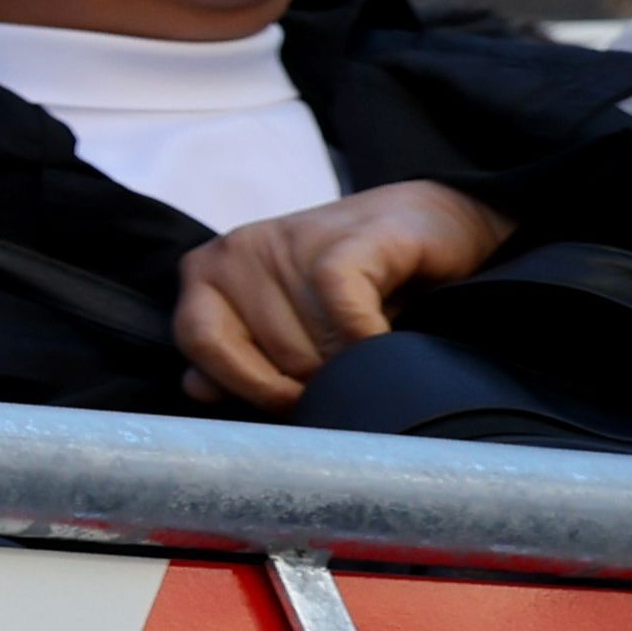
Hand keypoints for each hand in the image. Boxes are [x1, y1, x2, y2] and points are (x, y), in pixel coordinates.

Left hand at [174, 181, 507, 409]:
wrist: (434, 227)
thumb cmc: (352, 292)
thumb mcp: (287, 330)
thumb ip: (238, 358)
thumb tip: (198, 388)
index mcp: (208, 274)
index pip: (199, 342)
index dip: (247, 384)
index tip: (292, 403)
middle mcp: (237, 249)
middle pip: (265, 352)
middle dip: (311, 381)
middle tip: (347, 374)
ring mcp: (290, 237)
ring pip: (305, 337)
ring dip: (346, 363)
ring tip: (370, 354)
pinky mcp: (350, 236)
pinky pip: (340, 298)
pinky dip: (362, 334)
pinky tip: (381, 341)